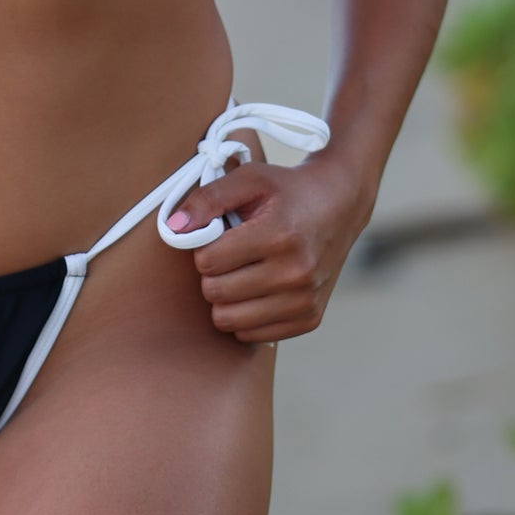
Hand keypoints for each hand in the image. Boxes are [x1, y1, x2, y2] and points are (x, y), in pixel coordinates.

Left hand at [167, 142, 371, 343]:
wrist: (339, 205)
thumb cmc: (288, 191)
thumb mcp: (249, 178)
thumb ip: (207, 199)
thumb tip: (174, 227)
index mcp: (279, 236)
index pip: (208, 261)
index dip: (204, 247)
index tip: (219, 236)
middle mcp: (296, 273)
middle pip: (215, 293)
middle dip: (213, 273)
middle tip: (230, 254)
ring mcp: (305, 300)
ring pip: (229, 320)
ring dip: (226, 298)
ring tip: (242, 272)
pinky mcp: (310, 319)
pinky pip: (251, 335)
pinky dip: (245, 315)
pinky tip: (257, 289)